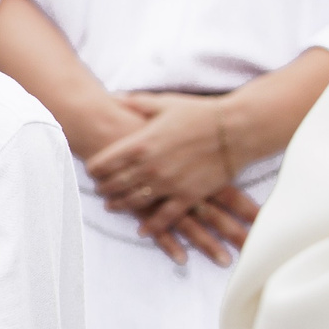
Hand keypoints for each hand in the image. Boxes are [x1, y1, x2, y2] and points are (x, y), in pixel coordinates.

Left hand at [86, 93, 255, 265]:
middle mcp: (149, 166)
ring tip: (111, 206)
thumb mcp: (163, 103)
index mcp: (140, 143)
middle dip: (102, 188)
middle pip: (114, 184)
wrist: (237, 129)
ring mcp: (168, 184)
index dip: (93, 169)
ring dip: (118, 205)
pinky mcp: (188, 196)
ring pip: (133, 202)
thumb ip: (136, 103)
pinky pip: (164, 218)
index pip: (103, 163)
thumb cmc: (200, 113)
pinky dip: (151, 227)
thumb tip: (115, 98)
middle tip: (98, 190)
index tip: (92, 171)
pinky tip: (142, 230)